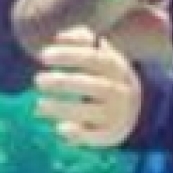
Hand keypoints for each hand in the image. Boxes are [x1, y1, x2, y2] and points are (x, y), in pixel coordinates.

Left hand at [34, 25, 143, 147]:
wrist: (135, 110)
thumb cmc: (105, 77)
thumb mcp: (99, 56)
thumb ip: (80, 40)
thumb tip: (61, 36)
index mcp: (117, 68)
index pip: (93, 58)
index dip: (69, 55)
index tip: (43, 55)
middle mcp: (119, 90)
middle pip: (94, 85)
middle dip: (64, 82)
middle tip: (37, 80)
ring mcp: (116, 114)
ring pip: (92, 110)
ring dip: (64, 108)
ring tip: (38, 106)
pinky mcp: (110, 134)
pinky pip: (95, 135)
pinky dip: (79, 134)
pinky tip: (60, 129)